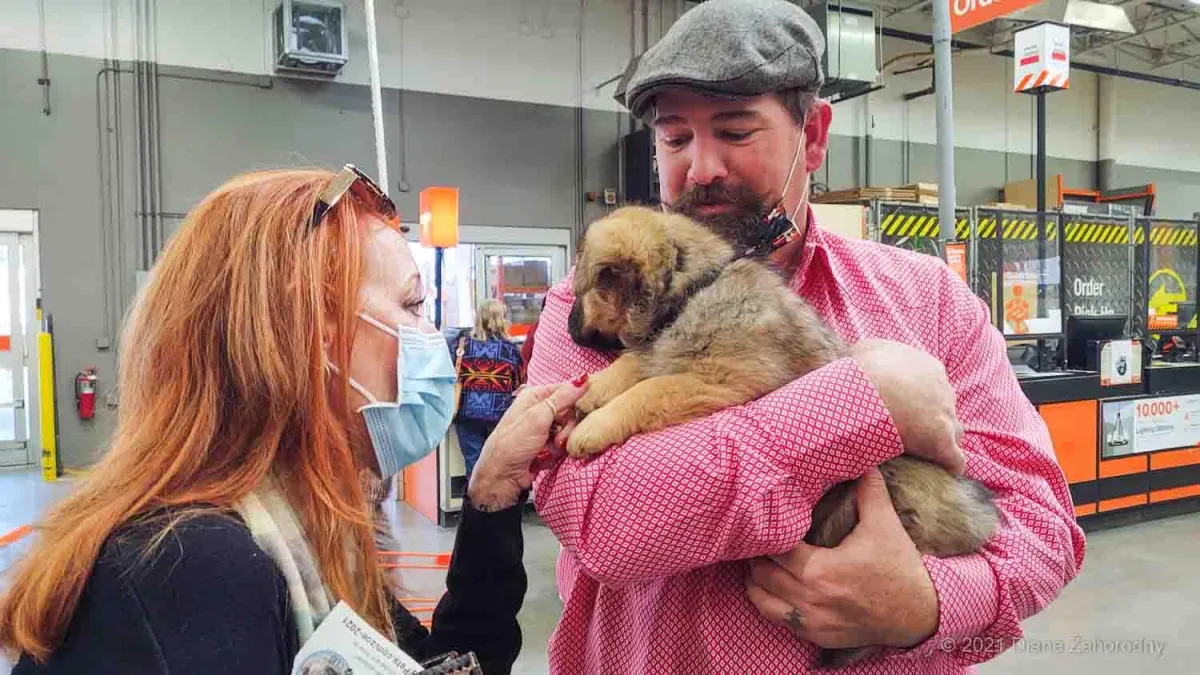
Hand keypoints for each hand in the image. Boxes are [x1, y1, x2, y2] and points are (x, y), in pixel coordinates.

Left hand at [467, 375, 588, 510]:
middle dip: (568, 427)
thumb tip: (583, 379)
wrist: (501, 477)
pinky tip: (546, 457)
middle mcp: (539, 410)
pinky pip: (563, 445)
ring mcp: (543, 429)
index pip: (566, 389)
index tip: (580, 411)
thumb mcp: (538, 417)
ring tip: (550, 449)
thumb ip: (563, 398)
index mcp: (534, 396)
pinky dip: (557, 452)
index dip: (576, 400)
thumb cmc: (511, 445)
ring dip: (562, 442)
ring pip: (568, 430)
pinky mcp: (546, 446)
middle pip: (570, 412)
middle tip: (558, 438)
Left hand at [745, 468, 938, 649]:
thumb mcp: (885, 525)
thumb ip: (870, 491)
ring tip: (761, 561)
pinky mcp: (815, 636)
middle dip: (758, 554)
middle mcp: (810, 599)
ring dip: (757, 580)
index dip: (768, 533)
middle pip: (762, 573)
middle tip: (760, 538)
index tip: (768, 520)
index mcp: (821, 570)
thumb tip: (864, 460)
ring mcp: (811, 621)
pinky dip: (768, 602)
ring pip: (761, 599)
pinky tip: (772, 587)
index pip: (776, 549)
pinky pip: (777, 618)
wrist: (920, 614)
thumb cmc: (899, 568)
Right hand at [850, 339, 964, 474]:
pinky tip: (938, 472)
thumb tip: (868, 357)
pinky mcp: (942, 443)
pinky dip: (948, 466)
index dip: (918, 400)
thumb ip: (877, 352)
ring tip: (921, 453)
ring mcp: (946, 417)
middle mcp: (944, 391)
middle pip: (944, 409)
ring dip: (941, 442)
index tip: (901, 409)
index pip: (932, 387)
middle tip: (906, 430)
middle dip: (929, 419)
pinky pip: (955, 461)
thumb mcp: (867, 348)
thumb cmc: (862, 371)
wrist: (864, 394)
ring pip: (954, 432)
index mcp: (931, 368)